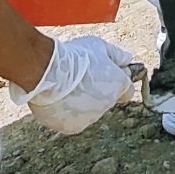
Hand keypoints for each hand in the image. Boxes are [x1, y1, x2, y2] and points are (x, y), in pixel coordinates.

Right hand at [18, 35, 138, 135]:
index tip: (106, 76)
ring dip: (81, 103)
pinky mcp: (72, 127)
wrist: (47, 74)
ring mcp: (90, 118)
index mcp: (118, 85)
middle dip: (96, 91)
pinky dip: (66, 113)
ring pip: (89, 112)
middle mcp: (108, 105)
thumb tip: (127, 60)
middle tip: (80, 79)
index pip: (127, 90)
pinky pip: (72, 120)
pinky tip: (57, 100)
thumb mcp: (100, 46)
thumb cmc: (73, 58)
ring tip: (65, 88)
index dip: (117, 82)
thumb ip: (117, 55)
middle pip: (106, 100)